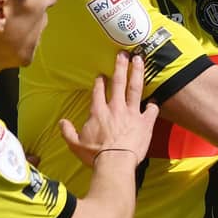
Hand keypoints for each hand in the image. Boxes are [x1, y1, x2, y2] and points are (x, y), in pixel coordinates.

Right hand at [59, 51, 159, 166]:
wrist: (115, 163)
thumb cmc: (95, 156)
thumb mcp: (75, 145)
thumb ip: (68, 132)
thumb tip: (61, 122)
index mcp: (99, 112)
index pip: (98, 92)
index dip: (99, 82)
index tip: (101, 74)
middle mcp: (116, 108)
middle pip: (118, 82)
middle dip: (121, 66)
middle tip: (124, 54)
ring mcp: (132, 113)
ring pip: (135, 88)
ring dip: (137, 72)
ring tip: (139, 60)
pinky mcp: (145, 122)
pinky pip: (152, 110)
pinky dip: (154, 105)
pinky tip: (155, 101)